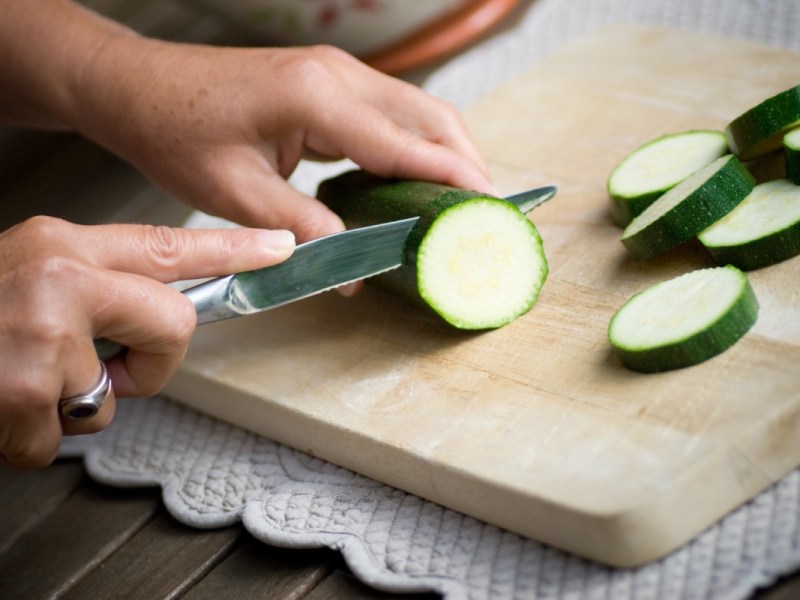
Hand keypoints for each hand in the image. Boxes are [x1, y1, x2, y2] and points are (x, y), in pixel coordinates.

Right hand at [0, 216, 293, 468]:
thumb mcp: (34, 276)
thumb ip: (100, 285)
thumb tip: (164, 309)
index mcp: (65, 243)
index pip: (172, 243)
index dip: (236, 248)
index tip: (282, 249)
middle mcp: (59, 275)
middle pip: (177, 320)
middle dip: (153, 360)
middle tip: (104, 366)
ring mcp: (42, 330)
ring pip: (123, 388)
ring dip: (81, 401)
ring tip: (27, 380)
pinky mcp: (25, 389)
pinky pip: (69, 433)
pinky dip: (35, 436)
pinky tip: (1, 407)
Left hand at [71, 40, 494, 241]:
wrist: (139, 89)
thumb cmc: (177, 133)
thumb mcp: (237, 194)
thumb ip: (302, 230)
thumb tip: (351, 267)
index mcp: (316, 98)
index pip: (405, 143)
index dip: (452, 178)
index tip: (490, 206)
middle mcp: (337, 76)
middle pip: (430, 116)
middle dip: (466, 161)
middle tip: (486, 210)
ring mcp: (336, 74)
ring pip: (416, 111)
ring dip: (445, 151)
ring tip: (462, 200)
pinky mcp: (328, 83)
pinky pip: (390, 113)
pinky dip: (415, 145)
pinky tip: (417, 177)